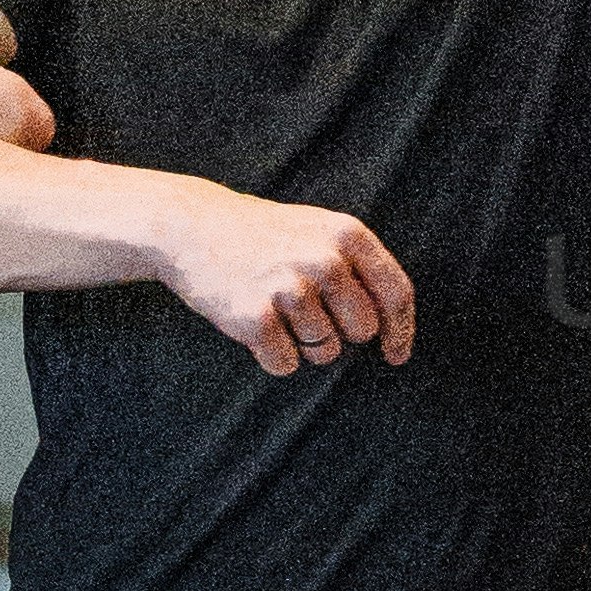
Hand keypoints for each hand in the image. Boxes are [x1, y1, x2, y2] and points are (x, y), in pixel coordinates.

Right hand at [162, 194, 415, 379]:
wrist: (190, 226)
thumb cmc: (262, 235)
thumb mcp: (317, 230)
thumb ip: (359, 267)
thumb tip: (392, 327)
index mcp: (346, 235)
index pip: (396, 294)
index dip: (400, 331)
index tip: (395, 355)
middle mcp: (324, 260)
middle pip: (362, 331)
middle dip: (339, 333)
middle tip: (304, 313)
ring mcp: (290, 288)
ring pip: (324, 352)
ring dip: (302, 344)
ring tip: (273, 310)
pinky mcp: (256, 317)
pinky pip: (285, 364)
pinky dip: (272, 356)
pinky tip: (253, 325)